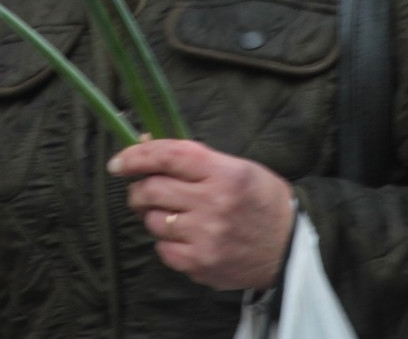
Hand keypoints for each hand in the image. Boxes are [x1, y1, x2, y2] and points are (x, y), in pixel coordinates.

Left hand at [108, 139, 294, 290]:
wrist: (290, 248)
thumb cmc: (262, 201)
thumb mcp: (238, 168)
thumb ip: (194, 158)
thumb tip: (146, 143)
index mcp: (225, 173)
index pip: (169, 156)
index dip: (137, 155)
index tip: (118, 162)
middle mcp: (214, 204)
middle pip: (152, 190)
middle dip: (139, 188)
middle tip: (143, 190)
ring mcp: (206, 237)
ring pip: (153, 221)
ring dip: (153, 215)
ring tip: (173, 214)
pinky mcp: (201, 264)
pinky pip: (163, 249)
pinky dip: (167, 242)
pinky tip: (185, 237)